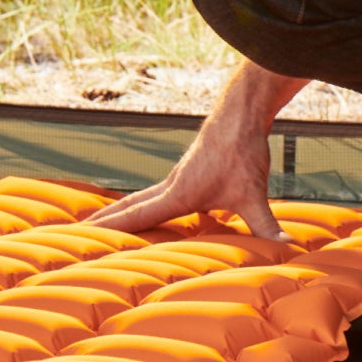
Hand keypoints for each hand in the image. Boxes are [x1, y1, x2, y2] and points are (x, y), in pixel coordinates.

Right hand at [88, 60, 308, 238]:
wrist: (241, 115)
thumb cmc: (242, 152)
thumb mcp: (254, 194)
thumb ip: (266, 225)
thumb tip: (286, 247)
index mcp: (178, 194)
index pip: (138, 216)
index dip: (112, 229)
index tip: (85, 237)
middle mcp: (170, 185)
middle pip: (130, 206)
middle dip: (105, 222)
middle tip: (76, 234)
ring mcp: (176, 177)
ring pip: (141, 198)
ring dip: (120, 212)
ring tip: (99, 225)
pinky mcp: (186, 172)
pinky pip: (155, 193)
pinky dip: (140, 203)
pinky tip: (148, 210)